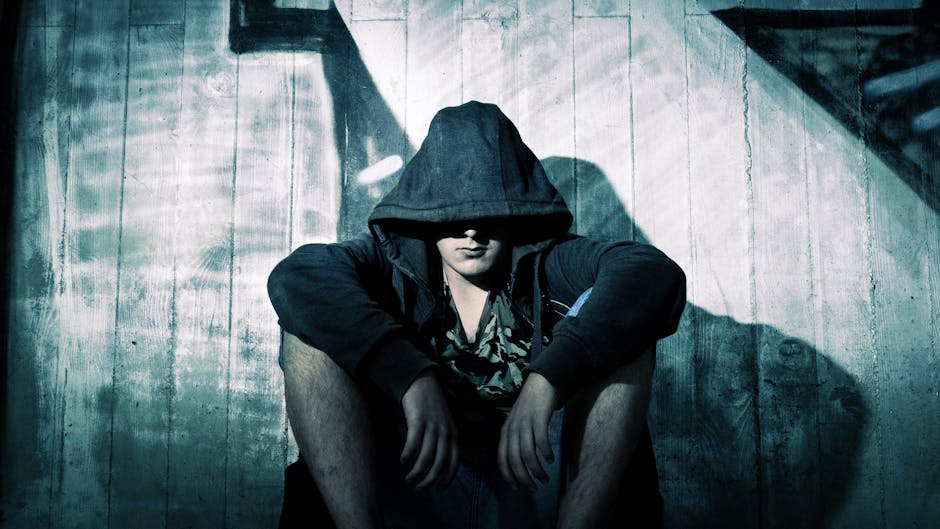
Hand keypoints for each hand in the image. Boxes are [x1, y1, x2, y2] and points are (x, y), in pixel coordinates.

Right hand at [400, 370, 458, 490]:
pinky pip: (413, 444)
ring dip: (416, 472)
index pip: (454, 463)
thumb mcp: (444, 424)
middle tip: (418, 488)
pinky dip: (408, 455)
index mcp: (453, 434)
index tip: (438, 490)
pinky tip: (403, 460)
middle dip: (428, 481)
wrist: (422, 382)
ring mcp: (432, 427)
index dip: (447, 479)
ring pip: (426, 458)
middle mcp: (445, 432)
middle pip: (439, 464)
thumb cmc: (431, 406)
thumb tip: (436, 465)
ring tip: (408, 479)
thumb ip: (443, 442)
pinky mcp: (418, 421)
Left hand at [498, 372, 559, 490]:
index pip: (502, 459)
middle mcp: (513, 428)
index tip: (517, 488)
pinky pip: (541, 440)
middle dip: (523, 478)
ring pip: (527, 453)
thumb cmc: (531, 406)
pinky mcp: (539, 417)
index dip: (508, 476)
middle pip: (514, 460)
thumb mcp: (517, 423)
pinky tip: (550, 459)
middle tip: (533, 488)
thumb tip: (520, 464)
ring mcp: (525, 422)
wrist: (541, 382)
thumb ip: (516, 440)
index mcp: (505, 431)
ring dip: (536, 469)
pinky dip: (545, 453)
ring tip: (544, 478)